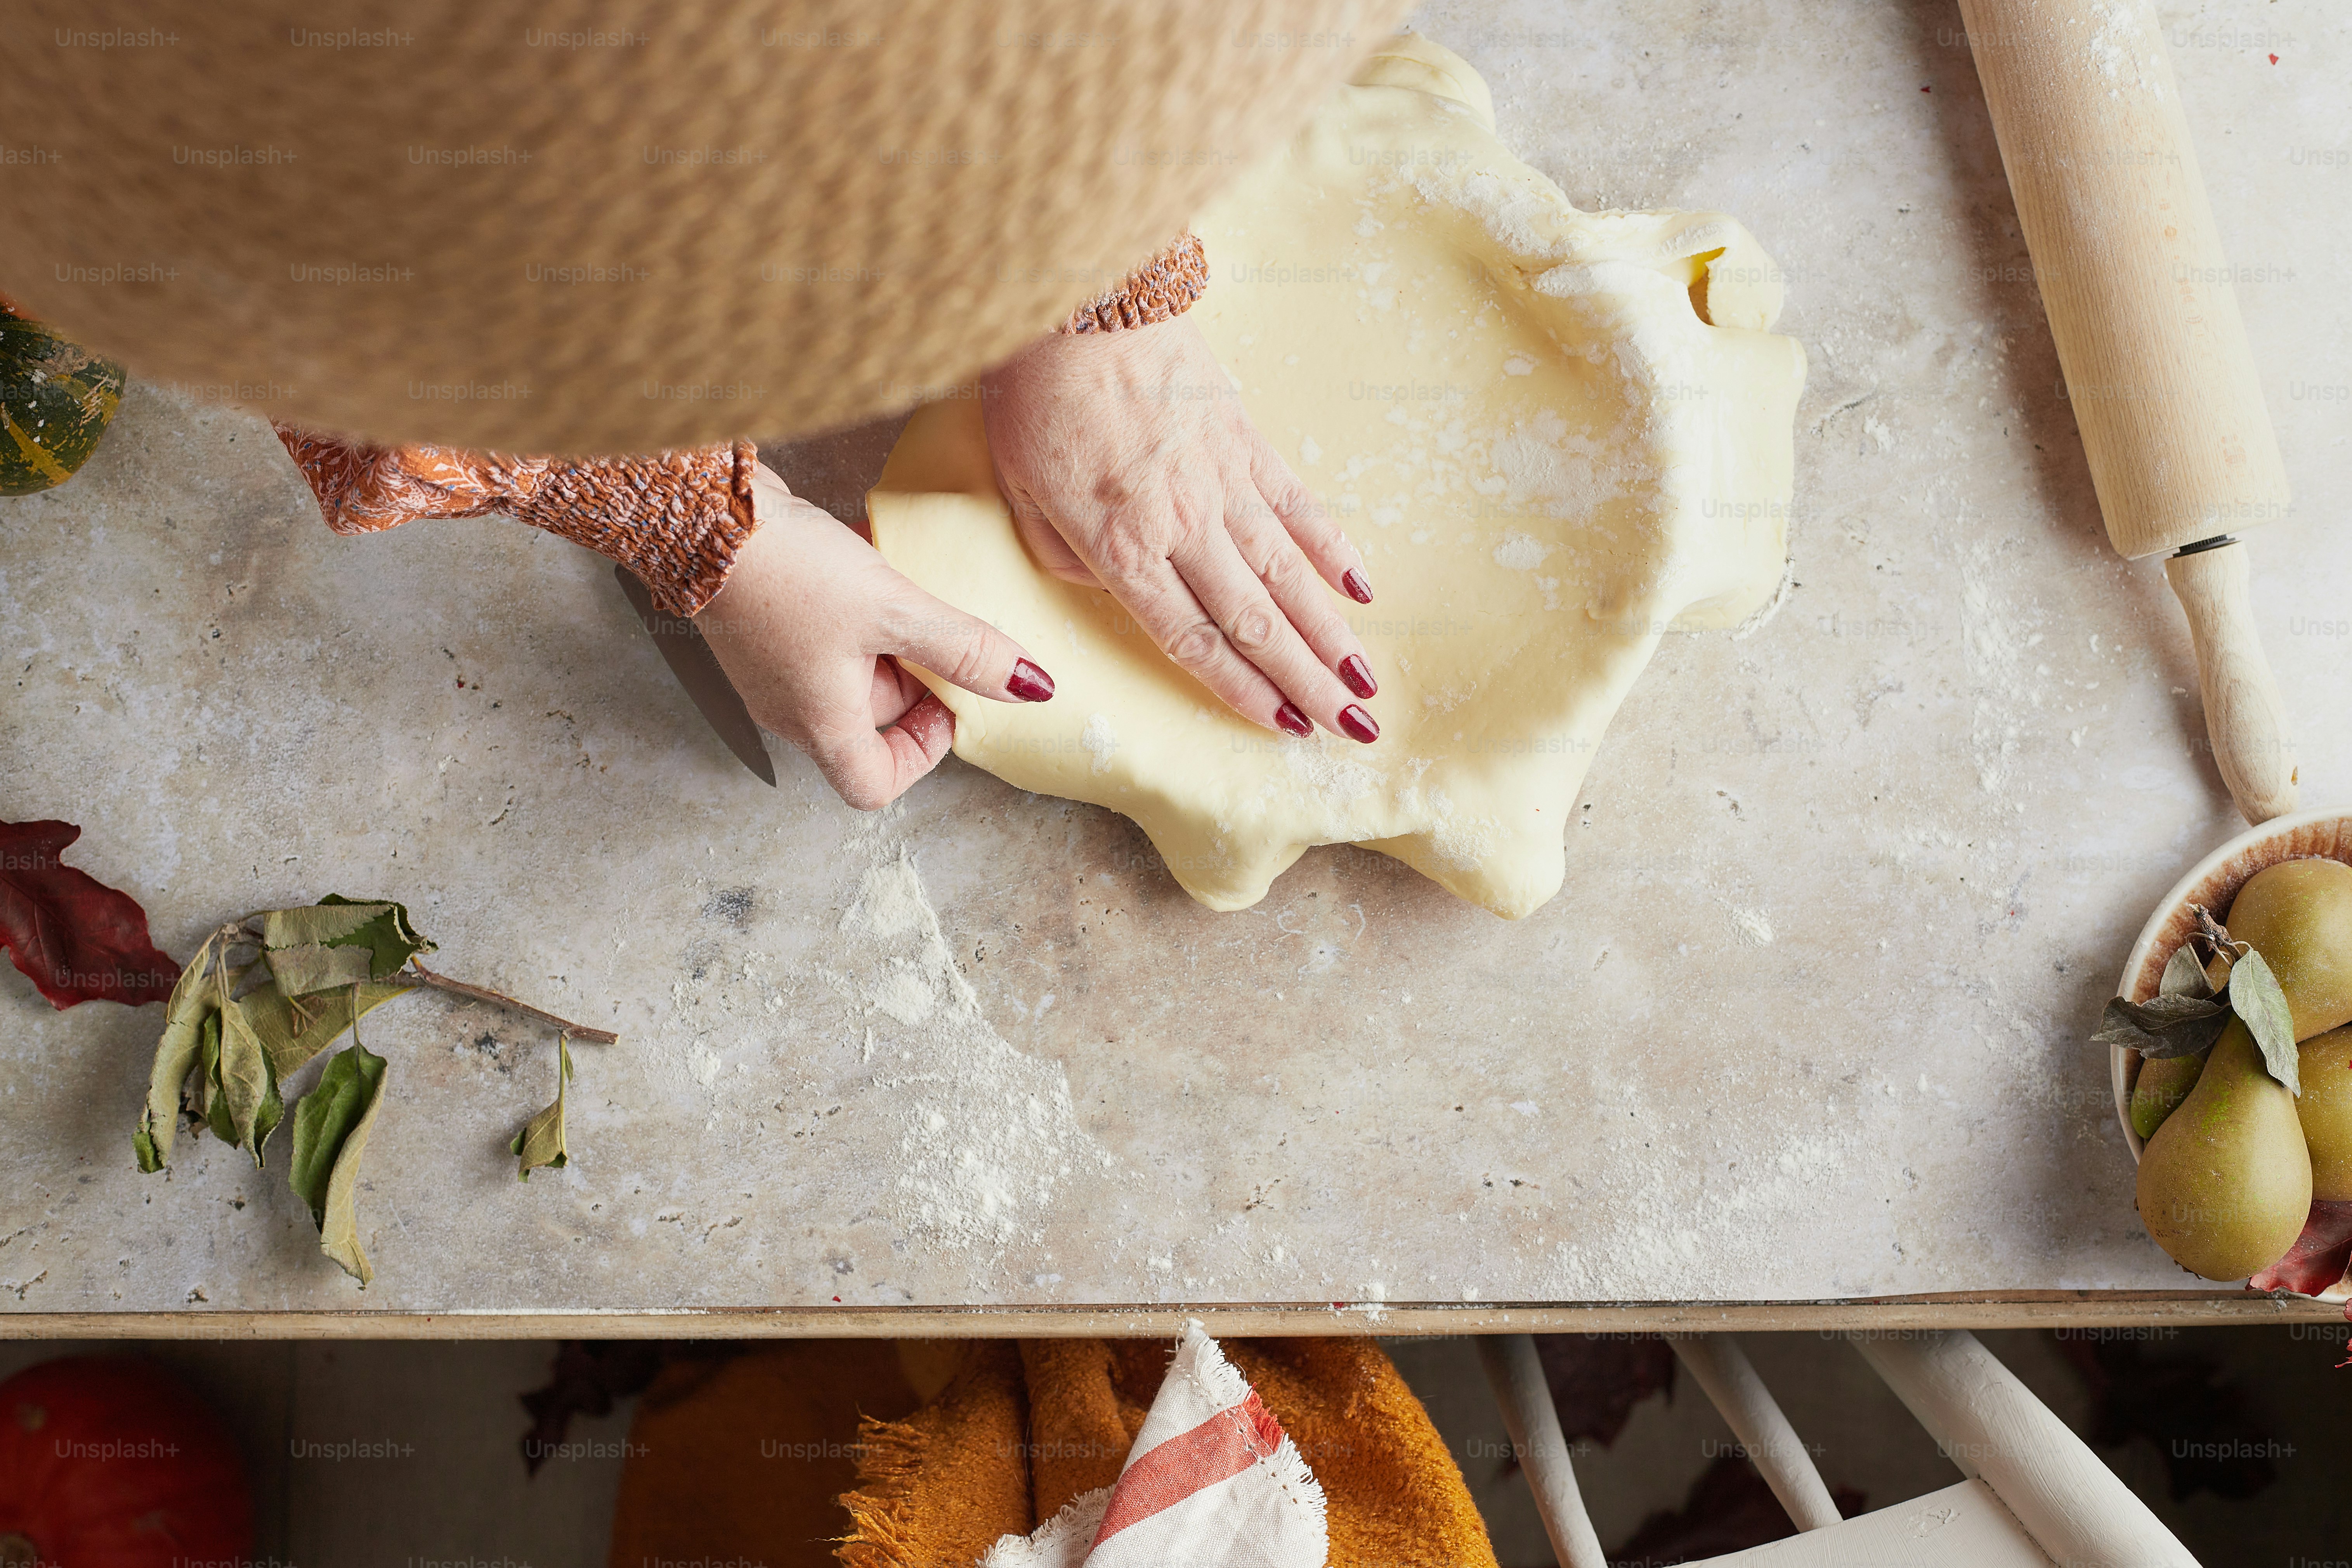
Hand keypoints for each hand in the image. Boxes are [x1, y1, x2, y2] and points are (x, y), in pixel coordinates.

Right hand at [696, 462, 1054, 808]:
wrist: (699, 513)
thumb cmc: (786, 573)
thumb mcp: (893, 611)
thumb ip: (965, 649)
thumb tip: (1031, 686)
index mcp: (819, 724)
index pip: (874, 784)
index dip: (924, 754)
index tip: (949, 702)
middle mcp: (791, 706)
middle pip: (872, 720)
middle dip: (916, 676)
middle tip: (941, 625)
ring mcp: (773, 664)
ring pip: (852, 667)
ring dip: (890, 632)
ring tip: (909, 583)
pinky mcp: (765, 621)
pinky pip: (827, 630)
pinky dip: (860, 604)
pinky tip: (876, 555)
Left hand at [980, 315, 1380, 742]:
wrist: (1076, 296)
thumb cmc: (1034, 395)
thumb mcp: (1020, 489)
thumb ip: (1064, 554)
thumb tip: (1109, 585)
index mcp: (1121, 547)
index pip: (1193, 639)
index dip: (1243, 690)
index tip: (1284, 730)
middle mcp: (1184, 524)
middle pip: (1255, 621)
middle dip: (1307, 683)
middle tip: (1352, 729)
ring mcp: (1223, 480)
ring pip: (1288, 574)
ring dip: (1332, 634)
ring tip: (1367, 682)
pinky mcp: (1245, 436)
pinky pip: (1299, 503)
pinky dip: (1334, 548)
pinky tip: (1362, 590)